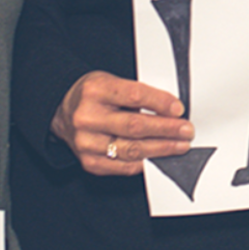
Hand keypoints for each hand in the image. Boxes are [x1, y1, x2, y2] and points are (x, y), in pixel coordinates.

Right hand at [52, 70, 194, 176]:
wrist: (62, 110)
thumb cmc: (93, 95)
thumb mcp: (111, 82)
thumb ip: (137, 94)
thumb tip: (170, 111)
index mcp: (95, 91)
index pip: (134, 95)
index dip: (159, 103)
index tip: (178, 109)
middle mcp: (88, 117)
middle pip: (134, 126)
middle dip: (166, 130)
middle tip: (186, 130)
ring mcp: (87, 142)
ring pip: (131, 149)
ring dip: (161, 149)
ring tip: (179, 145)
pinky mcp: (89, 161)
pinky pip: (123, 166)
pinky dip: (144, 162)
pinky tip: (158, 157)